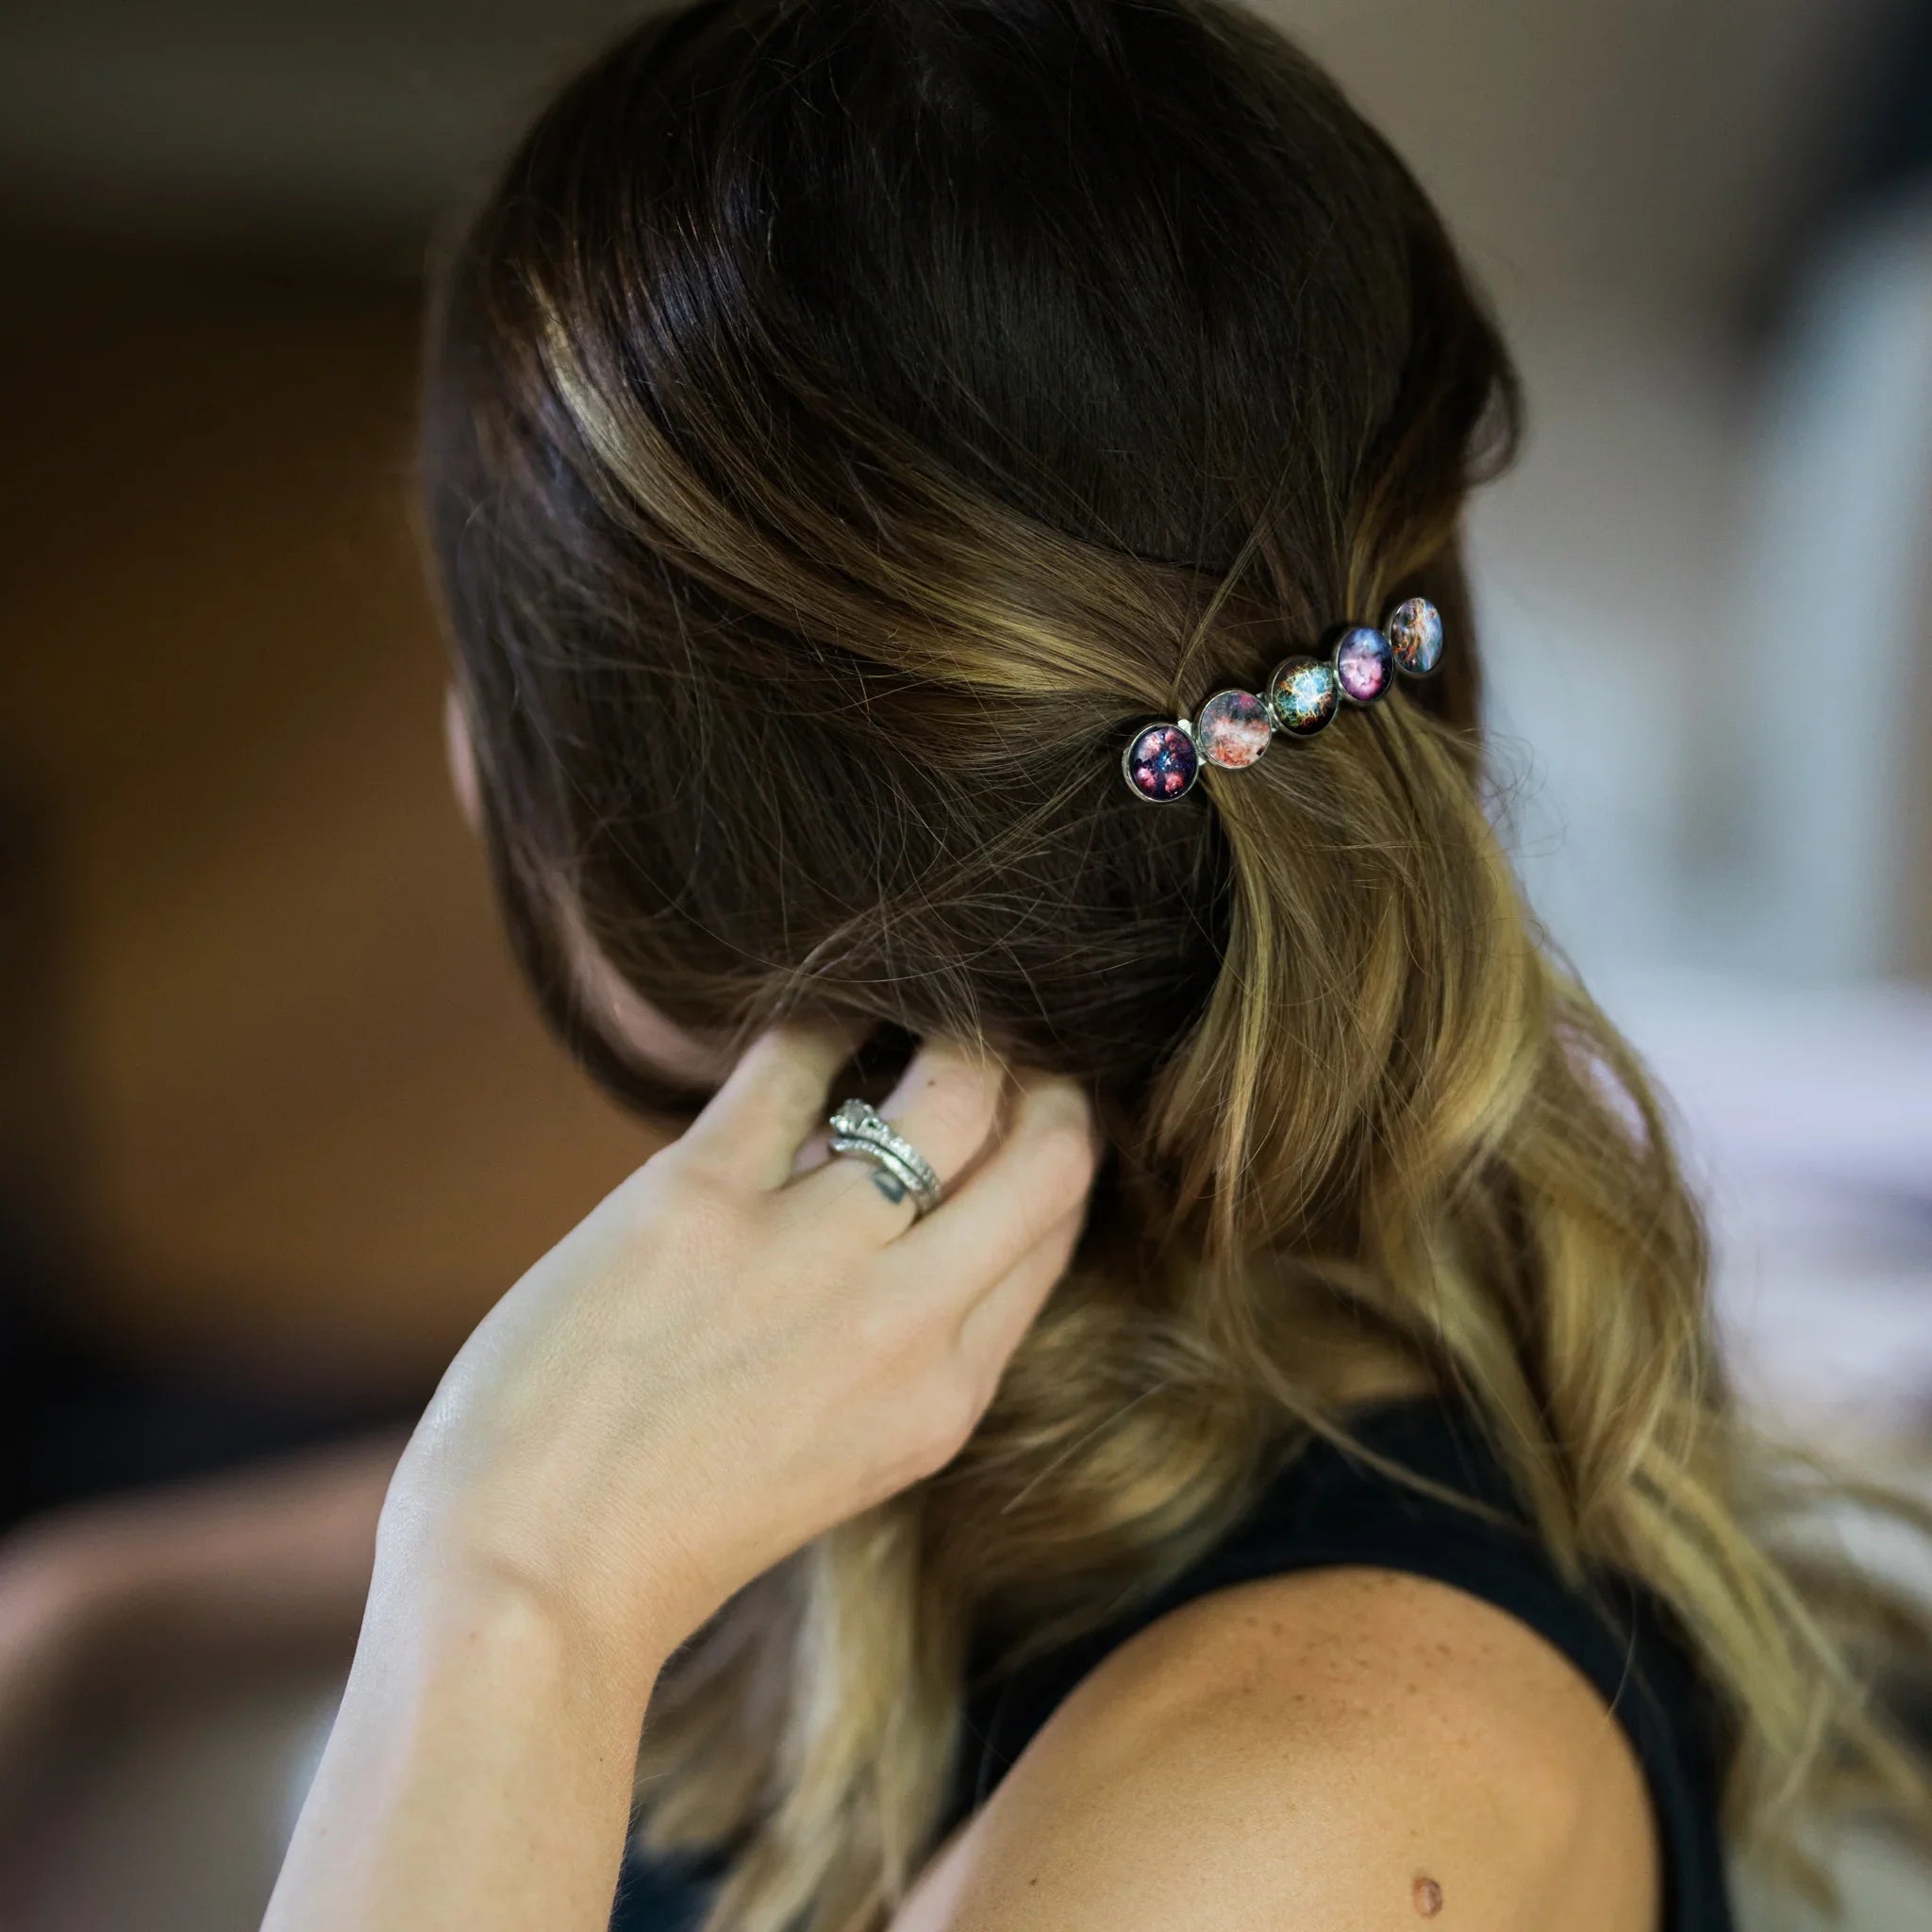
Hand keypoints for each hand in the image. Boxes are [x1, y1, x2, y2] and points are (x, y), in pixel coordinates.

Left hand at [377, 1025, 1098, 1698]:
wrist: (531, 1584)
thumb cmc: (671, 1524)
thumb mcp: (844, 1454)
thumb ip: (903, 1342)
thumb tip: (906, 1190)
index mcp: (947, 1392)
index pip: (1054, 1225)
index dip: (1046, 1147)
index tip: (1017, 1104)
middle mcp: (908, 1319)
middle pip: (1049, 1147)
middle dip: (1041, 1076)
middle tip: (992, 1044)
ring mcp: (811, 1253)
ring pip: (954, 1081)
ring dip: (950, 1029)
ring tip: (913, 1012)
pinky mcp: (699, 1199)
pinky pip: (797, 1057)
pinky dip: (818, 1019)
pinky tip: (810, 1019)